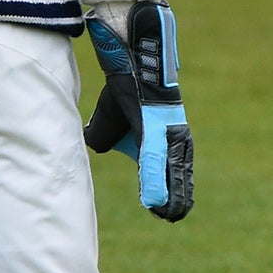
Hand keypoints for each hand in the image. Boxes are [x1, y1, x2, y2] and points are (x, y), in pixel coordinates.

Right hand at [85, 1, 192, 221]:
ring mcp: (167, 131)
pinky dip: (156, 181)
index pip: (169, 170)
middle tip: (174, 219)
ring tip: (171, 215)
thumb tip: (95, 147)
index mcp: (163, 136)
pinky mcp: (157, 126)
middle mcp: (171, 135)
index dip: (167, 191)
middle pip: (176, 174)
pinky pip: (156, 159)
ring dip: (170, 196)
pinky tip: (157, 198)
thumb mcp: (109, 117)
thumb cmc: (123, 83)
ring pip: (170, 172)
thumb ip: (102, 135)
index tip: (167, 213)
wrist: (129, 53)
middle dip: (175, 198)